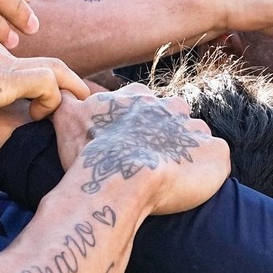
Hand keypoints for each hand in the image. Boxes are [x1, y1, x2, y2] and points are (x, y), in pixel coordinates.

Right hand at [0, 0, 88, 118]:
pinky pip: (50, 85)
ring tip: (77, 114)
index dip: (38, 87)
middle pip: (48, 68)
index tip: (45, 108)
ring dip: (71, 92)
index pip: (21, 70)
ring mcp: (4, 66)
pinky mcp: (6, 75)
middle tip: (80, 110)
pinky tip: (36, 117)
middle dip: (68, 88)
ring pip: (57, 73)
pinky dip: (55, 101)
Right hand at [63, 83, 229, 213]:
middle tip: (152, 161)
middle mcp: (168, 107)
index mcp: (137, 99)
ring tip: (176, 175)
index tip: (130, 144)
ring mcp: (194, 129)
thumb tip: (55, 90)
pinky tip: (194, 182)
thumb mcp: (69, 119)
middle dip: (167, 135)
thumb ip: (65, 100)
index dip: (138, 124)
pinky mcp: (215, 152)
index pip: (142, 103)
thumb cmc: (91, 155)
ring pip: (196, 135)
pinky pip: (217, 155)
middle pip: (174, 115)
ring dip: (188, 151)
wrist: (121, 181)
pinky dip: (209, 167)